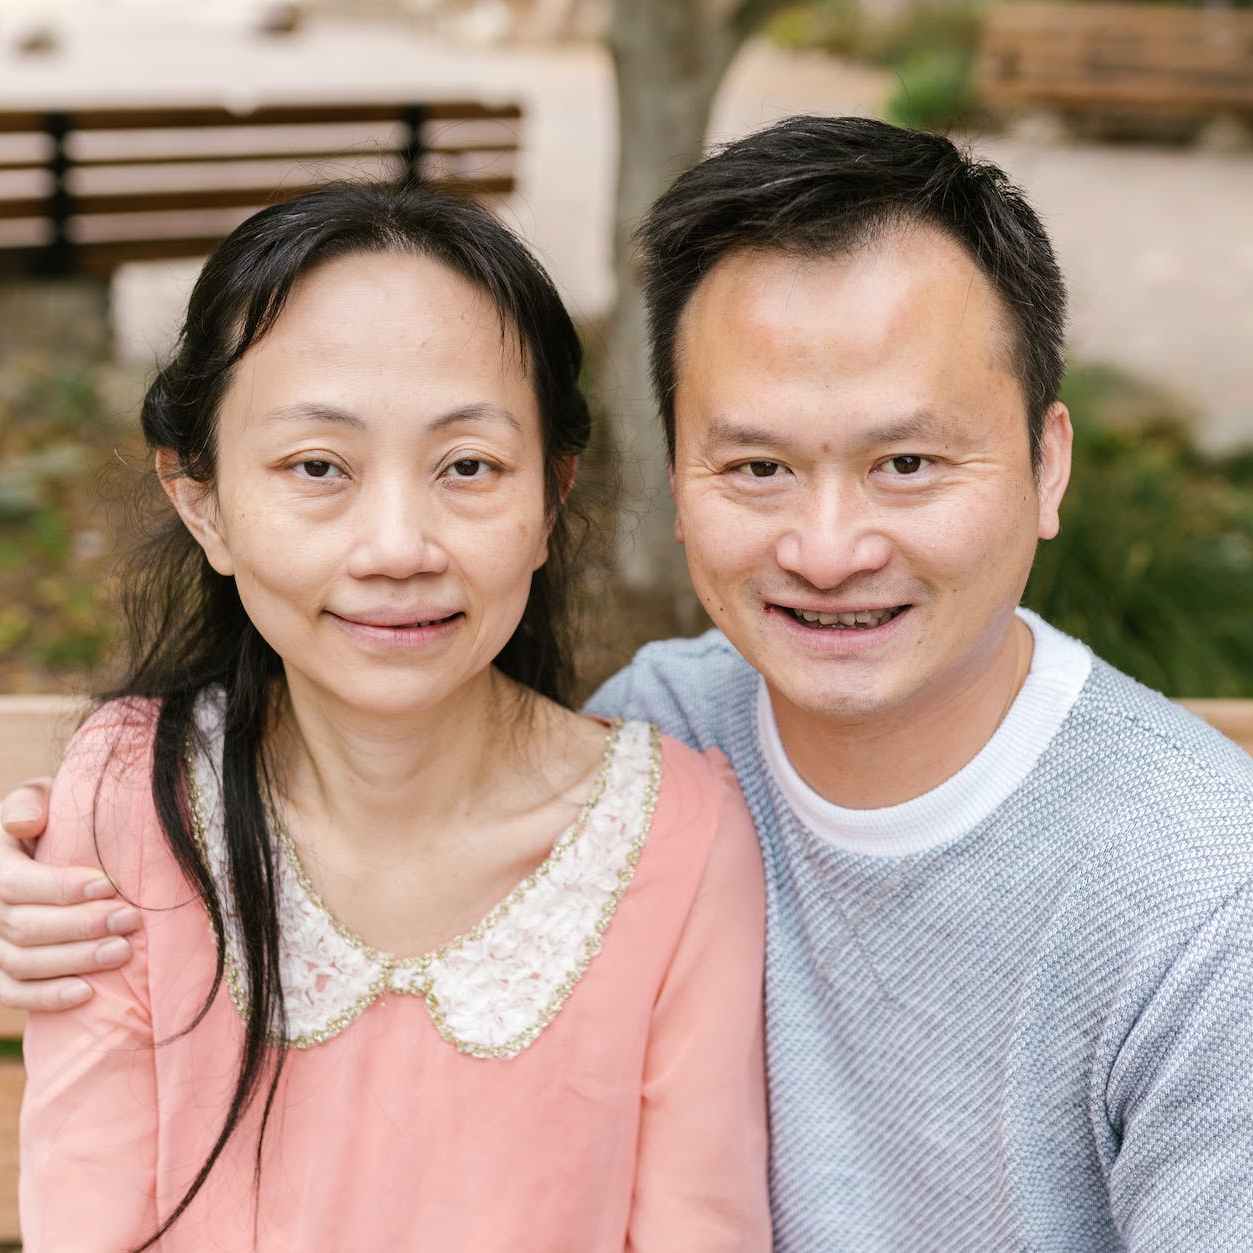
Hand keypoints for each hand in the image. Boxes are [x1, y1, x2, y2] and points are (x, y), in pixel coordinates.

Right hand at [0, 779, 139, 1010]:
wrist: (49, 850)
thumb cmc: (52, 821)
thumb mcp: (39, 798)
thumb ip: (30, 802)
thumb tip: (22, 824)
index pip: (15, 884)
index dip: (61, 888)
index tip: (109, 885)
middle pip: (25, 927)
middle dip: (82, 925)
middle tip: (131, 920)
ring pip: (24, 963)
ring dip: (76, 960)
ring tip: (123, 950)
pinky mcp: (0, 974)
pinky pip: (13, 993)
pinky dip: (48, 997)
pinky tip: (87, 992)